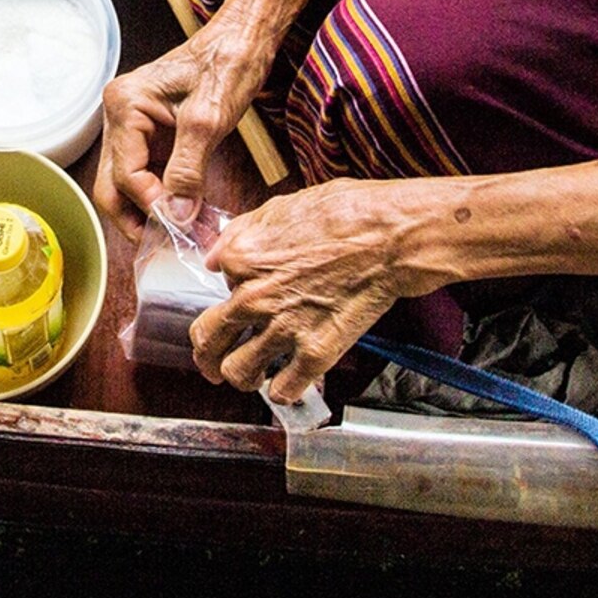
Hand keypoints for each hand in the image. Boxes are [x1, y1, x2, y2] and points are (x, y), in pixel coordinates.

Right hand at [93, 15, 274, 235]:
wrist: (244, 38)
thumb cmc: (228, 63)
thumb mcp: (209, 120)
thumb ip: (188, 171)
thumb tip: (176, 217)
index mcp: (125, 105)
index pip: (126, 174)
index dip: (152, 206)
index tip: (180, 229)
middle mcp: (120, 115)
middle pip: (113, 184)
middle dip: (138, 219)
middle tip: (166, 247)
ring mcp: (133, 124)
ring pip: (128, 183)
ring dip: (152, 212)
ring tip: (182, 237)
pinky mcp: (152, 132)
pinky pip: (149, 173)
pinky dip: (165, 197)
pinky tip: (187, 216)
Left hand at [193, 179, 443, 404]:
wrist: (391, 237)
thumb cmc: (346, 213)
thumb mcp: (281, 205)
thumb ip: (240, 232)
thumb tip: (215, 257)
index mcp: (242, 258)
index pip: (217, 286)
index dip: (235, 289)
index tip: (247, 294)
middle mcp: (254, 296)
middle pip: (207, 339)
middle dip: (206, 354)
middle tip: (211, 361)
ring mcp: (283, 327)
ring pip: (236, 372)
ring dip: (241, 377)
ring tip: (251, 375)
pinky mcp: (315, 353)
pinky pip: (283, 390)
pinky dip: (282, 391)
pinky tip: (288, 382)